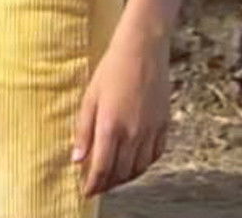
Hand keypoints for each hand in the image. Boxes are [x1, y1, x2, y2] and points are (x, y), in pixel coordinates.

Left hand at [71, 29, 170, 195]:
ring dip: (125, 177)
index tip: (86, 192)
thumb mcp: (89, 97)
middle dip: (108, 183)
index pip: (102, 168)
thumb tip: (77, 158)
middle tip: (97, 186)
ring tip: (113, 177)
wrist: (143, 49)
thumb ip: (83, 130)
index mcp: (111, 126)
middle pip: (121, 172)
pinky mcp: (164, 125)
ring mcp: (151, 131)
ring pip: (139, 168)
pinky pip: (155, 155)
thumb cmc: (112, 68)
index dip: (93, 184)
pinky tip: (134, 163)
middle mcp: (134, 133)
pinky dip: (143, 165)